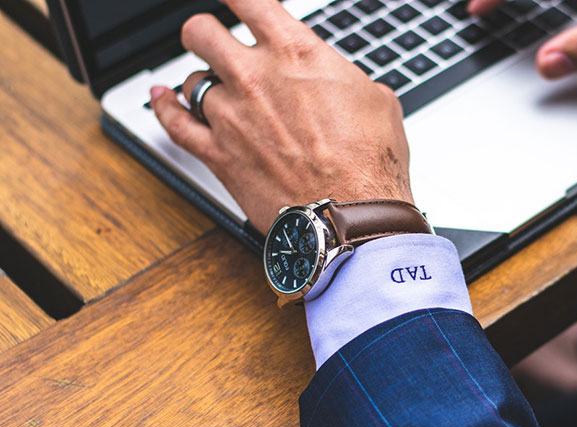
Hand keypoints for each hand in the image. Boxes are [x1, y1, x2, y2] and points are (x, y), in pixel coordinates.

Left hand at [150, 0, 411, 232]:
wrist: (352, 217)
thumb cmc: (370, 163)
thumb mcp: (377, 100)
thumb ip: (343, 77)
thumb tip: (338, 81)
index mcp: (296, 51)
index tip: (235, 1)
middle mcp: (254, 76)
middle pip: (200, 31)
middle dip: (207, 34)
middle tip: (216, 43)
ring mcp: (230, 115)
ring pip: (191, 80)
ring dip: (203, 83)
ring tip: (217, 92)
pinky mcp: (217, 155)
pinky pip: (174, 123)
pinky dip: (164, 108)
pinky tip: (161, 98)